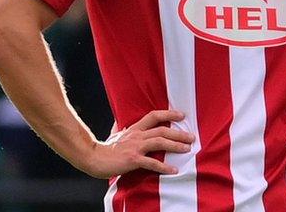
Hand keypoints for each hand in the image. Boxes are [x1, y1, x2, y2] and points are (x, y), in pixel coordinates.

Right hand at [81, 110, 195, 178]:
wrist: (93, 158)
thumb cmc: (104, 148)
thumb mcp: (114, 134)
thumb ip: (120, 128)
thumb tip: (119, 123)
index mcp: (134, 129)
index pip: (153, 116)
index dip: (168, 114)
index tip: (181, 115)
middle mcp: (137, 135)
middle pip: (161, 130)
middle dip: (178, 133)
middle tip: (191, 136)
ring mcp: (135, 147)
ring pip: (159, 142)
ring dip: (175, 146)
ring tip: (187, 149)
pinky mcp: (133, 159)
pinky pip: (151, 163)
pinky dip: (164, 167)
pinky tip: (173, 170)